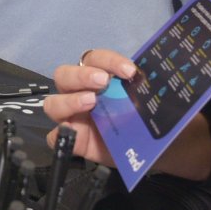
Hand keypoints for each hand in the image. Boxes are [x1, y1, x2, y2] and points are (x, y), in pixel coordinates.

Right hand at [44, 50, 137, 165]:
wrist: (144, 150)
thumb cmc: (140, 119)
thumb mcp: (144, 102)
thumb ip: (144, 92)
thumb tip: (157, 84)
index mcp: (96, 77)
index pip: (94, 59)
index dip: (109, 60)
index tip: (129, 70)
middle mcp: (78, 93)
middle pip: (64, 74)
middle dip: (82, 75)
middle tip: (103, 81)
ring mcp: (72, 117)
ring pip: (53, 103)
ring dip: (70, 100)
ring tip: (91, 102)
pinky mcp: (73, 140)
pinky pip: (54, 137)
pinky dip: (61, 133)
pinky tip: (75, 132)